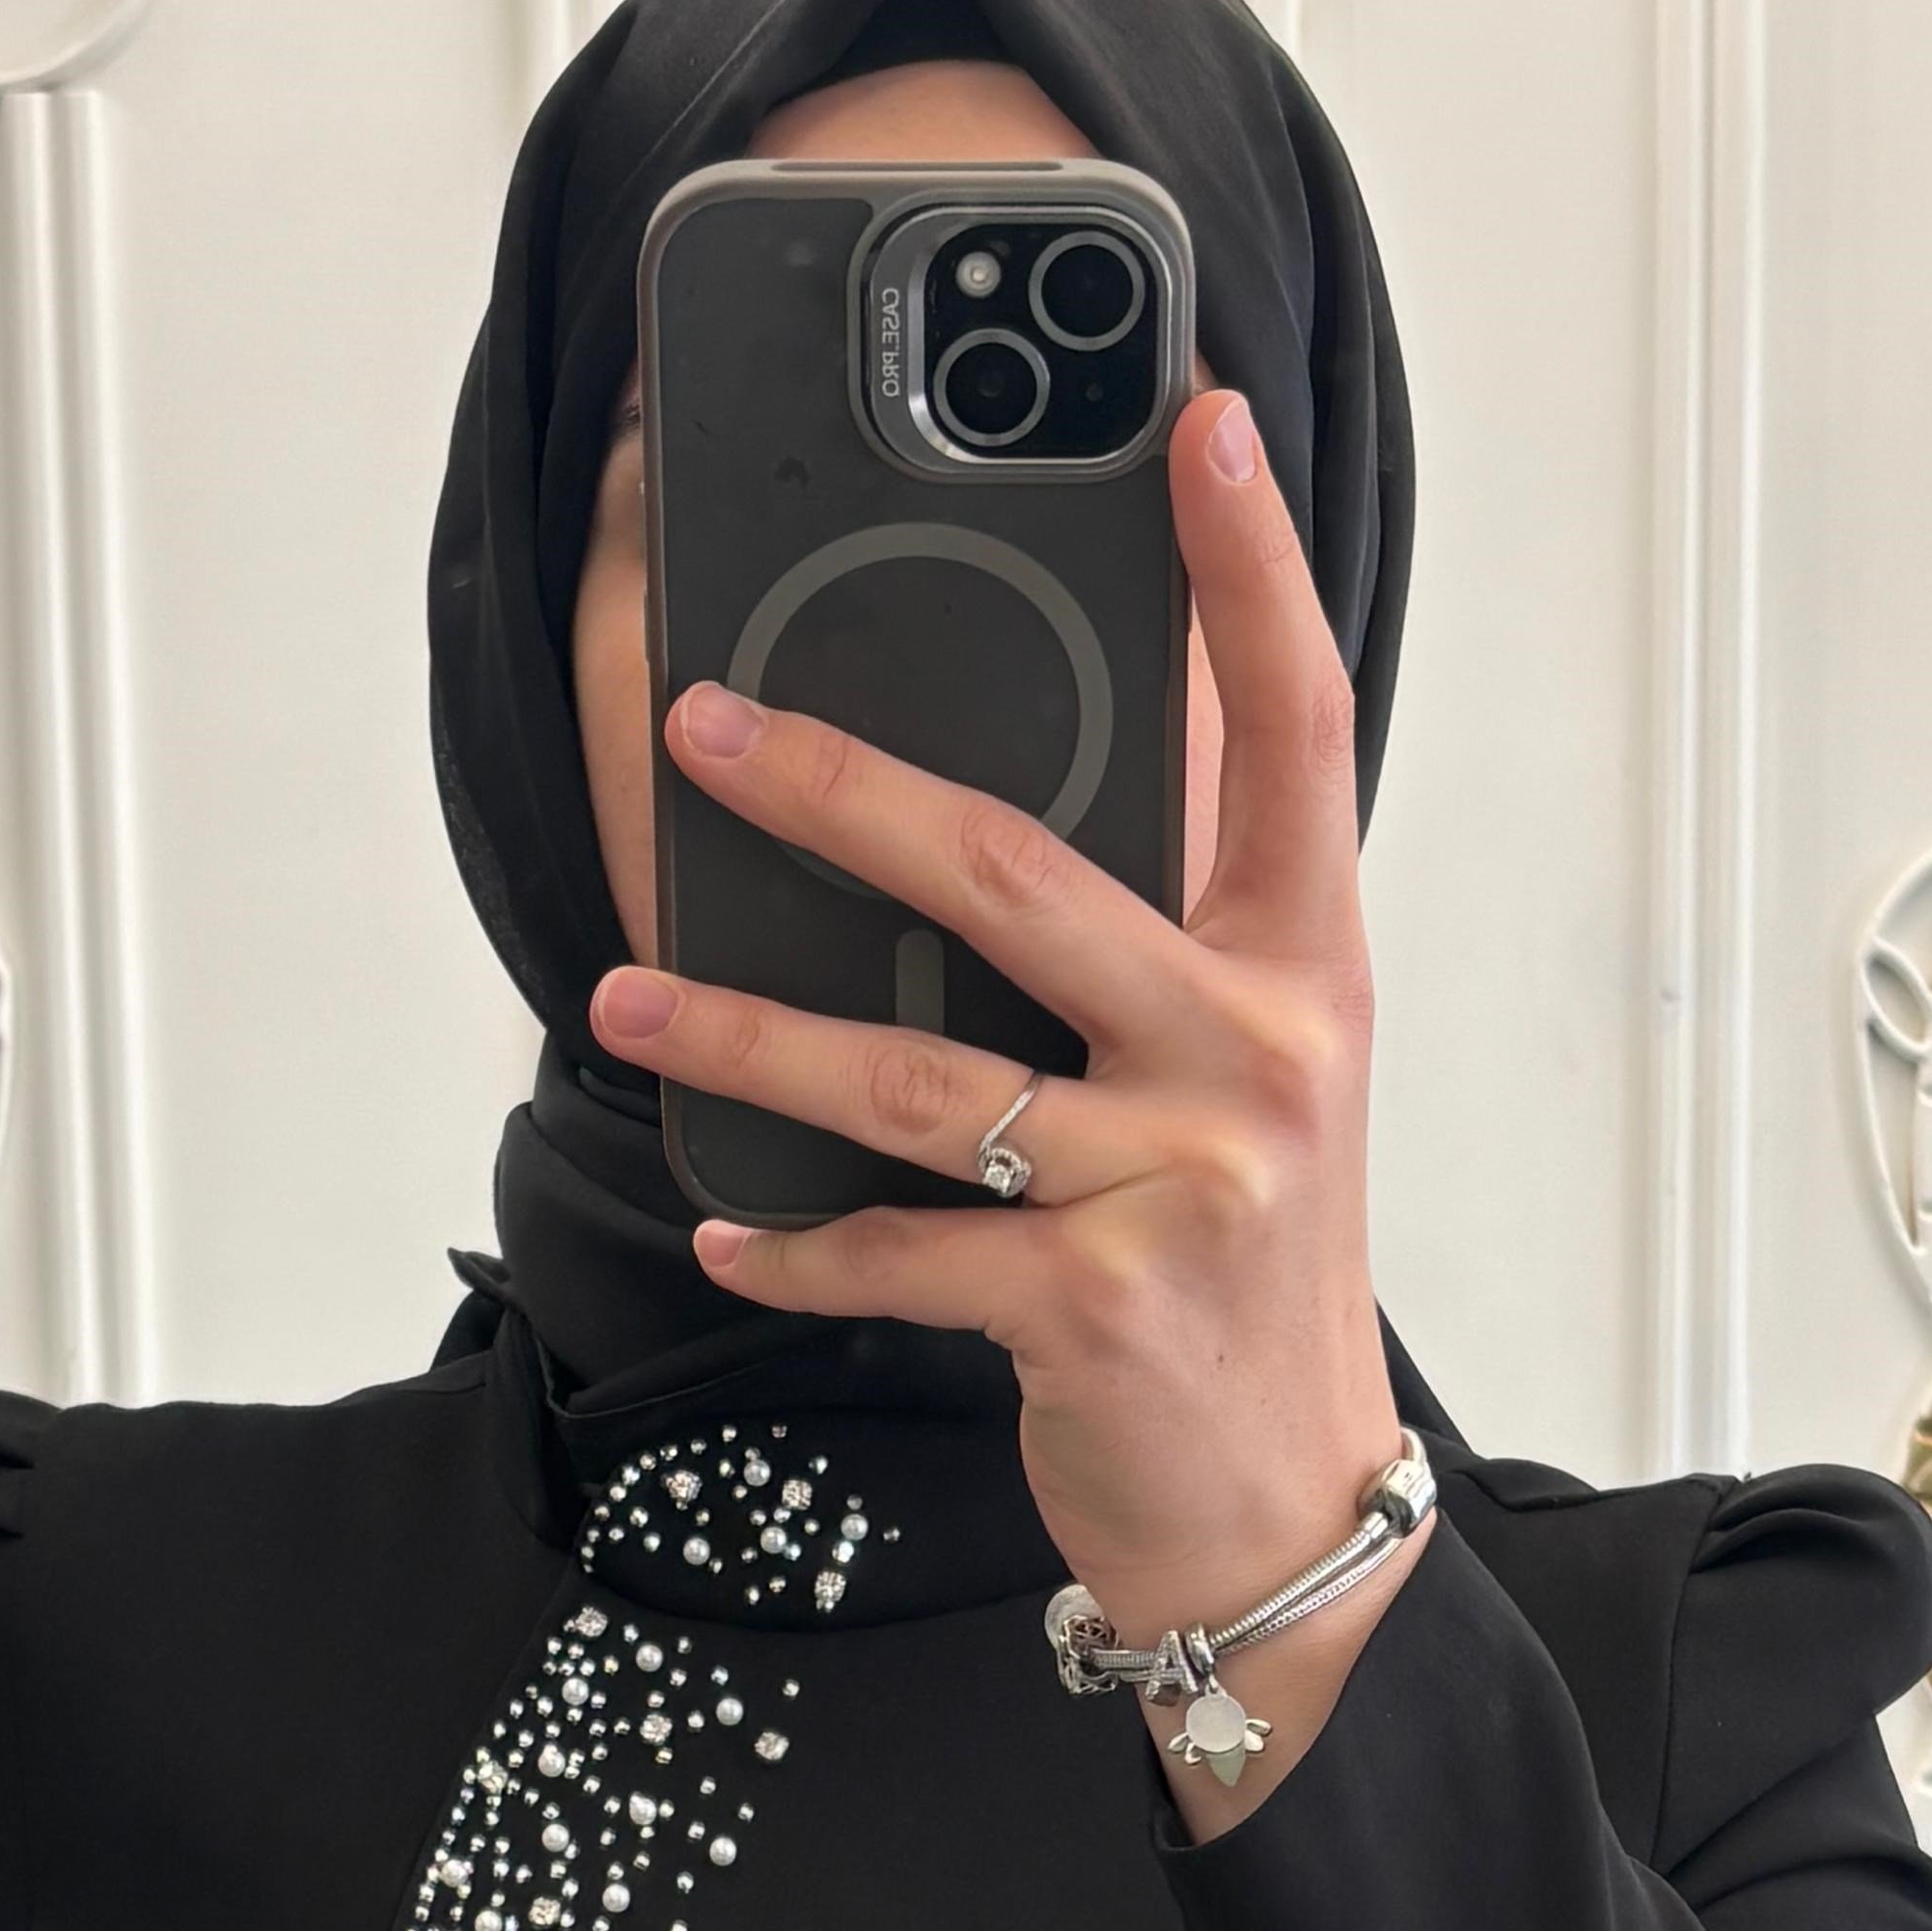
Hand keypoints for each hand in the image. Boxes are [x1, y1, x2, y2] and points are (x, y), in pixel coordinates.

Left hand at [586, 386, 1423, 1832]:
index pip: (1292, 728)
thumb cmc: (1242, 1267)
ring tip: (628, 1001)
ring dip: (745, 1036)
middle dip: (836, 789)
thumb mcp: (1251, 1077)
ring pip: (915, 1078)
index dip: (1249, 569)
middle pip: (1018, 875)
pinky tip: (730, 1221)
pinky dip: (794, 1243)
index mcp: (1302, 967)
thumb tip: (1035, 774)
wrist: (1289, 1509)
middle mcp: (1256, 1055)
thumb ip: (1172, 928)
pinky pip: (896, 1251)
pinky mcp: (1093, 1308)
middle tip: (702, 728)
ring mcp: (1179, 1182)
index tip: (1197, 421)